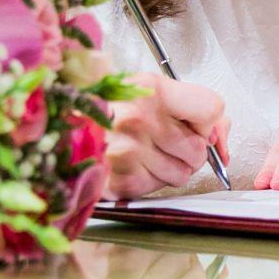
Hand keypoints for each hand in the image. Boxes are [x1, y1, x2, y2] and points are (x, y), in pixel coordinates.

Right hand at [105, 73, 229, 199]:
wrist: (59, 127)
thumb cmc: (107, 107)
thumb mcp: (147, 91)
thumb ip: (191, 107)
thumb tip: (220, 135)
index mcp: (150, 89)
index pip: (211, 108)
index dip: (207, 122)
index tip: (193, 124)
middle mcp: (139, 119)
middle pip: (200, 149)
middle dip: (189, 152)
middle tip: (163, 142)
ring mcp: (128, 151)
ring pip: (183, 174)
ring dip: (169, 169)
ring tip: (144, 153)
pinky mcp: (120, 179)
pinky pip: (158, 188)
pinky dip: (149, 181)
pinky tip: (131, 165)